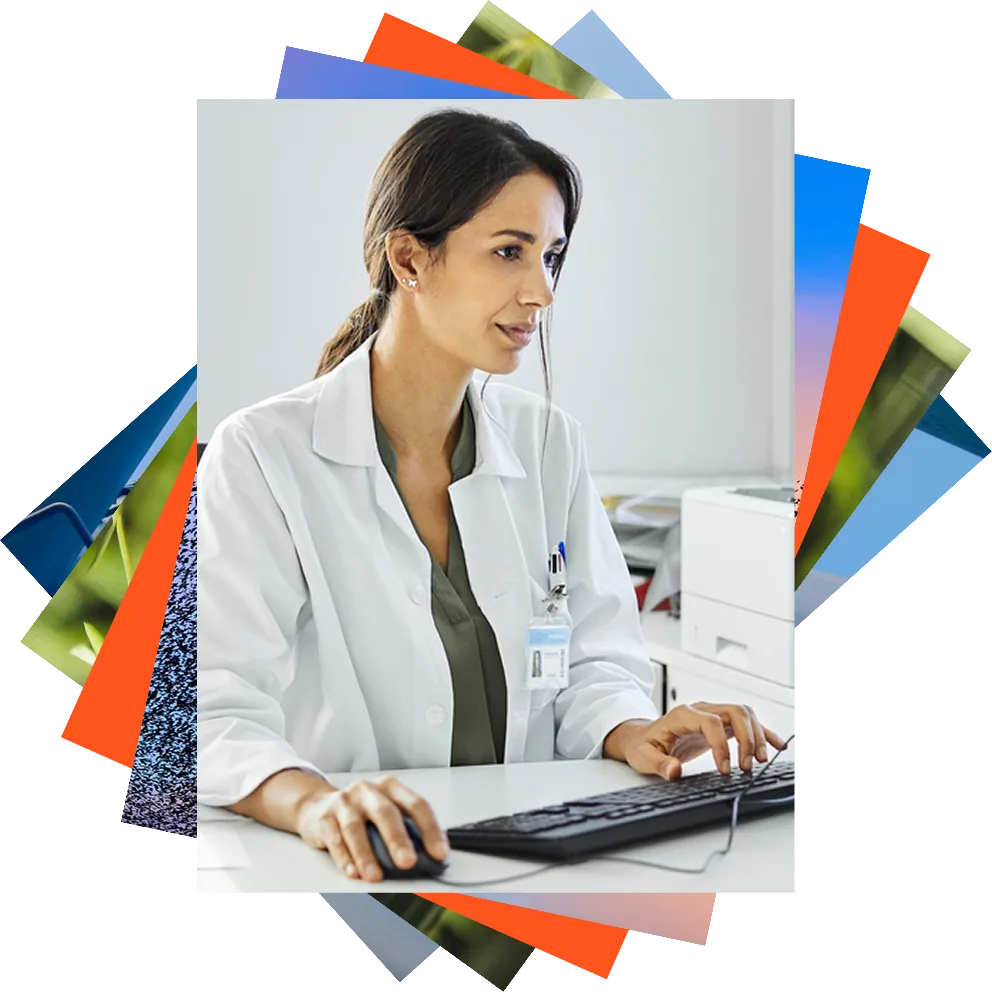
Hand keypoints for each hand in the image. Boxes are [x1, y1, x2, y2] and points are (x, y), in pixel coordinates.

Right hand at [295, 774, 448, 882]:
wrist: (319, 806)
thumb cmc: (362, 812)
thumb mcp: (386, 811)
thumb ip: (406, 829)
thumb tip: (430, 858)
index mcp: (391, 787)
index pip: (416, 805)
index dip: (430, 829)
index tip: (439, 853)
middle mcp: (368, 790)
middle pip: (385, 813)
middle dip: (398, 839)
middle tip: (408, 862)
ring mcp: (345, 802)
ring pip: (356, 828)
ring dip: (366, 854)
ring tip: (375, 876)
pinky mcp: (325, 818)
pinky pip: (335, 839)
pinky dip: (344, 858)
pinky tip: (353, 872)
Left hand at [608, 703, 788, 780]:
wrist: (641, 738)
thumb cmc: (642, 746)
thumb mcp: (643, 758)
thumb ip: (659, 764)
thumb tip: (674, 770)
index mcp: (682, 715)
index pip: (711, 722)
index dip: (722, 745)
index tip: (725, 769)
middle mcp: (700, 710)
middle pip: (734, 712)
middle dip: (747, 738)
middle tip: (748, 766)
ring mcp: (711, 714)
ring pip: (743, 714)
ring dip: (757, 735)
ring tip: (760, 761)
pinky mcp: (719, 724)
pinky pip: (745, 723)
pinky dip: (761, 732)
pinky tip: (775, 744)